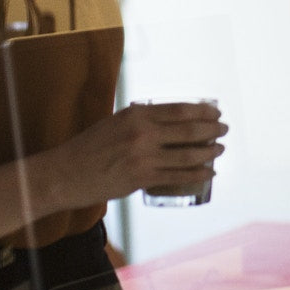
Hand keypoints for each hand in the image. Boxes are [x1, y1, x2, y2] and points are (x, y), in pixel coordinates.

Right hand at [46, 101, 226, 210]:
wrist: (66, 174)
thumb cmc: (90, 147)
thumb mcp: (115, 121)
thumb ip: (141, 119)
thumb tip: (167, 118)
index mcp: (136, 115)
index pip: (179, 110)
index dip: (202, 111)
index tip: (215, 112)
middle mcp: (142, 134)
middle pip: (189, 130)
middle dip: (212, 129)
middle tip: (224, 129)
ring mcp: (143, 158)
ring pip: (187, 155)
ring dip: (210, 152)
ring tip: (220, 149)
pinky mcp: (142, 179)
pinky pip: (178, 176)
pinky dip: (198, 174)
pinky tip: (209, 172)